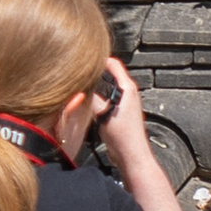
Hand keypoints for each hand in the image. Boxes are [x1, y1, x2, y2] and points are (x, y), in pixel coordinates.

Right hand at [93, 60, 158, 182]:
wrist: (131, 154)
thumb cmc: (124, 136)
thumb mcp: (104, 115)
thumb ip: (93, 100)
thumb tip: (81, 90)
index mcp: (128, 88)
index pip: (114, 64)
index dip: (99, 58)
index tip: (85, 57)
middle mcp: (128, 92)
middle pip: (110, 73)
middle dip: (96, 70)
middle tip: (80, 69)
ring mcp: (124, 102)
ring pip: (108, 86)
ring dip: (96, 83)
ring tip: (81, 82)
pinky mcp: (119, 111)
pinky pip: (107, 97)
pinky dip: (98, 95)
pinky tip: (87, 100)